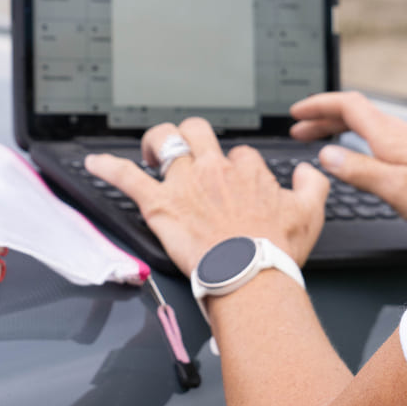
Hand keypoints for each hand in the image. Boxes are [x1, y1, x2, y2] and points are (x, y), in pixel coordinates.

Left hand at [85, 117, 327, 275]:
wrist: (249, 274)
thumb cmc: (275, 250)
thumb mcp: (310, 214)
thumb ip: (312, 185)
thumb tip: (309, 171)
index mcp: (246, 170)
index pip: (237, 153)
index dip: (232, 166)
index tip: (230, 182)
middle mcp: (214, 169)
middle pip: (197, 131)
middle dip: (190, 136)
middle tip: (184, 152)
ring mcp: (184, 183)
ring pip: (164, 141)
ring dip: (155, 142)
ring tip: (151, 151)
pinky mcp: (159, 204)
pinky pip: (127, 177)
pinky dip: (107, 167)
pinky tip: (94, 162)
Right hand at [289, 92, 406, 235]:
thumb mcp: (395, 189)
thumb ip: (359, 171)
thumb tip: (327, 155)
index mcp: (392, 138)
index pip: (349, 107)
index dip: (319, 106)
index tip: (297, 115)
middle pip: (360, 114)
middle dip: (327, 118)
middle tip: (302, 131)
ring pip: (380, 123)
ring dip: (353, 125)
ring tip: (336, 133)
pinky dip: (392, 127)